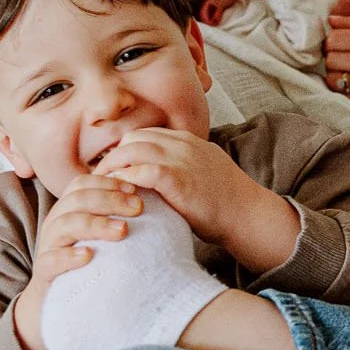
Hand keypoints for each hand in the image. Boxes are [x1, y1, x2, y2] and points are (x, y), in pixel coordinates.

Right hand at [13, 172, 142, 349]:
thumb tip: (154, 202)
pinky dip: (69, 256)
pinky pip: (50, 260)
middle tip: (138, 208)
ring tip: (123, 231)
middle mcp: (55, 224)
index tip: (135, 189)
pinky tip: (89, 256)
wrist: (59, 302)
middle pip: (77, 200)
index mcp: (69, 210)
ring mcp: (48, 247)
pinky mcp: (43, 272)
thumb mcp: (105, 238)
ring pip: (64, 225)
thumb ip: (120, 218)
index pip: (82, 184)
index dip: (107, 182)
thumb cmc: (92, 264)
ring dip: (96, 224)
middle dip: (110, 200)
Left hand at [97, 128, 298, 271]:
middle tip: (101, 178)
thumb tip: (157, 181)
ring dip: (112, 168)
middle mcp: (183, 145)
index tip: (114, 168)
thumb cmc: (227, 203)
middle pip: (134, 138)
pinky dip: (124, 179)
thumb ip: (182, 169)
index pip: (146, 135)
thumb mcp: (204, 173)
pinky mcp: (177, 178)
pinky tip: (116, 193)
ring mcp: (181, 159)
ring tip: (101, 186)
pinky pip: (139, 171)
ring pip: (132, 150)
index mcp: (189, 141)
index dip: (126, 149)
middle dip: (114, 156)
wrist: (248, 215)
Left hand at [323, 15, 349, 132]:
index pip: (337, 37)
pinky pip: (341, 96)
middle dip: (332, 63)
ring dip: (335, 80)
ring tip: (346, 80)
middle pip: (332, 58)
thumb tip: (330, 19)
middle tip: (342, 67)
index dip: (331, 45)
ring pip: (333, 78)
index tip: (337, 50)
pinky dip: (341, 94)